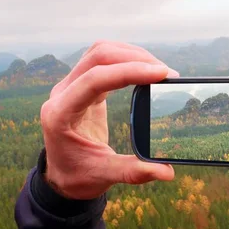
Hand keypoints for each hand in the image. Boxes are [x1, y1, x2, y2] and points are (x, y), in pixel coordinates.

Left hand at [41, 41, 177, 199]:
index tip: (161, 74)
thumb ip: (134, 171)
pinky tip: (144, 69)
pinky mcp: (82, 85)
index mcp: (61, 114)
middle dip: (134, 58)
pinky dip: (125, 59)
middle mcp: (61, 94)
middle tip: (166, 73)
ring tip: (158, 69)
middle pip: (97, 57)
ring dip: (130, 54)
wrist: (62, 175)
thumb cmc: (78, 176)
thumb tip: (167, 172)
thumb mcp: (104, 175)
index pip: (94, 79)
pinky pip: (102, 61)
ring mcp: (69, 86)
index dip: (128, 72)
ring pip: (99, 52)